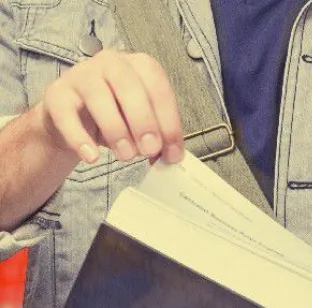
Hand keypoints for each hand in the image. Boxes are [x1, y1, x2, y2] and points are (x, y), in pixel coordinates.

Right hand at [33, 49, 184, 165]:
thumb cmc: (116, 116)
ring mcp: (81, 75)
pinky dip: (79, 138)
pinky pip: (66, 113)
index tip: (172, 152)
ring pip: (98, 96)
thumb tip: (172, 156)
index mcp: (139, 66)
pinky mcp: (56, 93)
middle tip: (149, 150)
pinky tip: (92, 156)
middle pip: (128, 86)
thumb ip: (159, 136)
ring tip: (125, 156)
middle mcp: (111, 63)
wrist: (73, 120)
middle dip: (143, 121)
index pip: (158, 87)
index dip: (168, 122)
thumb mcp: (142, 124)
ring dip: (115, 130)